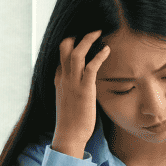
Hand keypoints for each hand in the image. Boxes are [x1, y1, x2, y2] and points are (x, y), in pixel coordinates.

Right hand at [52, 30, 110, 157]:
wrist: (68, 136)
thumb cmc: (71, 121)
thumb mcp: (67, 100)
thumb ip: (72, 89)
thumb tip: (82, 85)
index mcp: (59, 80)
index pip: (61, 56)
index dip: (70, 45)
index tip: (80, 37)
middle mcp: (63, 78)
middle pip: (64, 48)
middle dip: (75, 36)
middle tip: (90, 30)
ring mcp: (72, 83)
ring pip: (77, 53)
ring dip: (87, 40)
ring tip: (98, 32)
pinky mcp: (84, 89)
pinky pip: (91, 67)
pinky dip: (99, 56)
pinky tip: (107, 50)